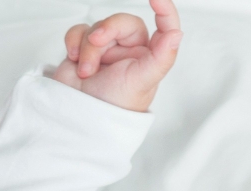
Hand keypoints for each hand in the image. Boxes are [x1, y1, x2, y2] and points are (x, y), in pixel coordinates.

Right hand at [52, 0, 182, 111]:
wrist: (80, 120)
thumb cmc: (114, 107)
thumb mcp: (142, 82)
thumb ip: (161, 58)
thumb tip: (177, 34)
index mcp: (149, 57)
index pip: (163, 26)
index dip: (163, 9)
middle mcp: (129, 51)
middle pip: (121, 23)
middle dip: (106, 32)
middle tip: (96, 42)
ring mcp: (106, 50)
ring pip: (97, 28)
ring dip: (87, 48)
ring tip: (85, 72)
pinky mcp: (84, 50)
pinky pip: (79, 31)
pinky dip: (73, 42)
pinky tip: (74, 60)